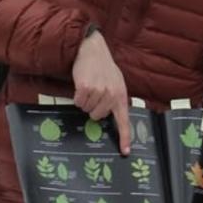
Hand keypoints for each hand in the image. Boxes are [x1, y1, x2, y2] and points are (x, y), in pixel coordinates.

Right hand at [71, 30, 130, 154]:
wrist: (93, 50)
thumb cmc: (104, 67)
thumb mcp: (116, 82)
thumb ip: (115, 98)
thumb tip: (110, 114)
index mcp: (121, 96)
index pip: (124, 121)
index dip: (125, 137)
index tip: (125, 152)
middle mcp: (112, 95)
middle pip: (97, 116)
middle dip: (93, 107)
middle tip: (95, 92)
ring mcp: (99, 92)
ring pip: (86, 109)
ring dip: (85, 100)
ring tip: (89, 86)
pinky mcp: (85, 88)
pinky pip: (78, 102)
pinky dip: (77, 95)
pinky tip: (82, 84)